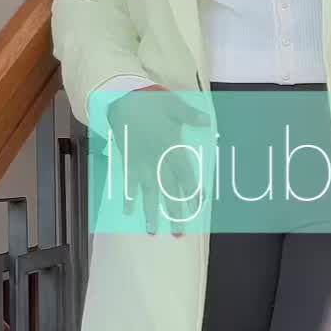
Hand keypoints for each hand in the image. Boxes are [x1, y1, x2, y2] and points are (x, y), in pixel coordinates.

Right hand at [106, 86, 211, 236]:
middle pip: (170, 191)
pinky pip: (128, 183)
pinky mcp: (128, 160)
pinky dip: (128, 197)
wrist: (123, 97)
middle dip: (175, 213)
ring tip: (153, 232)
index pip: (186, 176)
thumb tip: (207, 122)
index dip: (193, 192)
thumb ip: (191, 116)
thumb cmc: (151, 101)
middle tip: (179, 233)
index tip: (199, 207)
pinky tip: (129, 212)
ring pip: (149, 193)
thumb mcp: (175, 105)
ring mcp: (142, 163)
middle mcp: (159, 160)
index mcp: (173, 148)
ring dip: (152, 213)